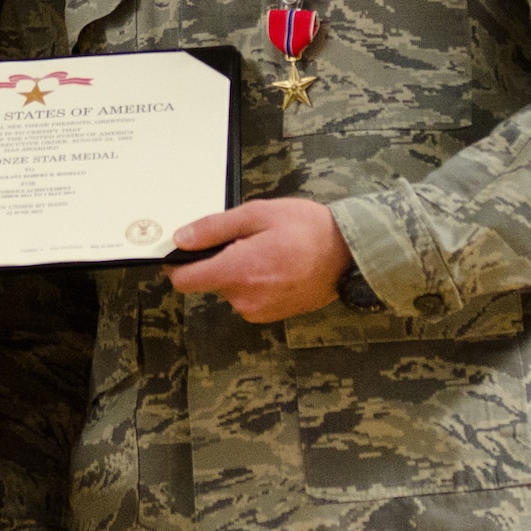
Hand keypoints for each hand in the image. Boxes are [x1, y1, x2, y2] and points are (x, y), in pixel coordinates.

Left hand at [165, 198, 351, 322]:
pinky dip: (254, 282)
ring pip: (229, 288)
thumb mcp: (258, 214)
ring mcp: (258, 312)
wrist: (351, 255)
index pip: (184, 281)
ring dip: (238, 271)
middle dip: (218, 260)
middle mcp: (243, 300)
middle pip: (209, 281)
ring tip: (267, 250)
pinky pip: (248, 297)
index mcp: (236, 273)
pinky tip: (276, 265)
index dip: (179, 263)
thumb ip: (214, 228)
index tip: (188, 248)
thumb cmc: (305, 228)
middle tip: (247, 238)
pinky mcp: (272, 316)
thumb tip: (180, 239)